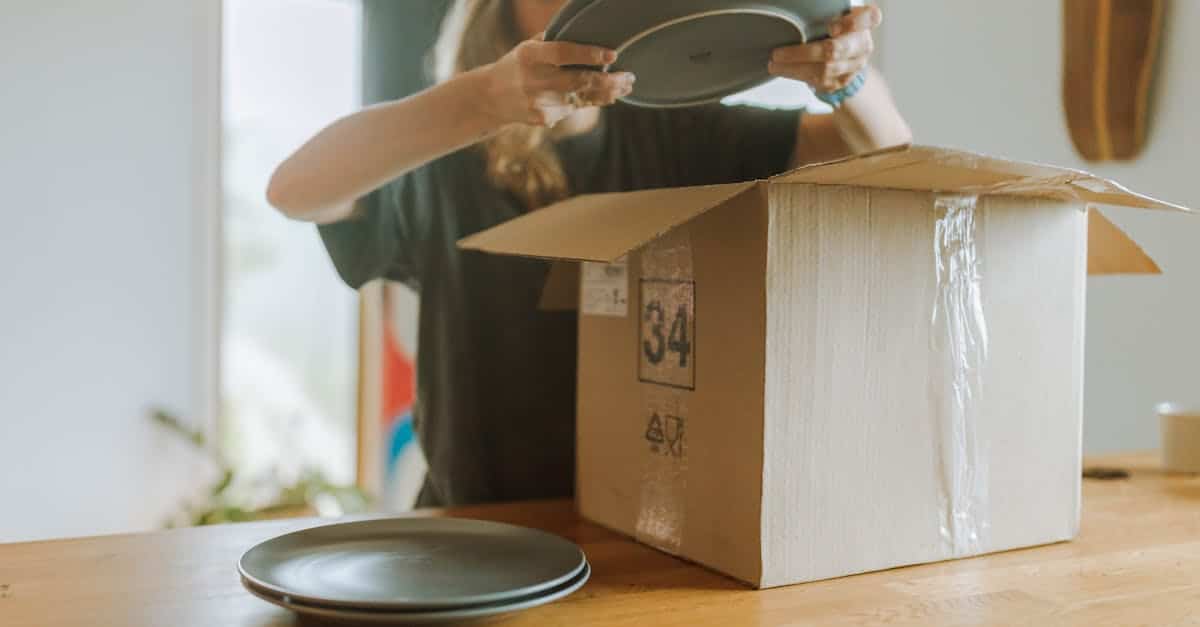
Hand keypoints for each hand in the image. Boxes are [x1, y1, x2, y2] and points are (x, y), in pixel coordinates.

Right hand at [481, 36, 635, 127]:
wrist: (491, 98)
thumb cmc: (518, 65)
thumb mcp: (529, 47)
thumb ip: (556, 41)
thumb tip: (592, 33)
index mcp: (529, 56)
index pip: (563, 53)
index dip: (589, 54)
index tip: (612, 53)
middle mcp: (533, 80)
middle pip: (579, 81)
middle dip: (609, 80)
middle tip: (629, 76)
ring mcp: (539, 102)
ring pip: (583, 98)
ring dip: (608, 92)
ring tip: (626, 85)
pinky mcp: (544, 118)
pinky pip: (576, 108)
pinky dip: (593, 101)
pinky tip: (608, 96)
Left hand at [768, 5, 881, 92]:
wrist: (845, 53)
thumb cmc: (834, 24)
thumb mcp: (835, 12)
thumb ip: (825, 8)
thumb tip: (794, 3)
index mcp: (865, 21)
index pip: (870, 18)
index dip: (850, 24)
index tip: (830, 27)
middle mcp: (863, 44)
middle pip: (835, 50)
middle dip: (802, 53)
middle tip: (777, 53)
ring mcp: (854, 66)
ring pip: (824, 70)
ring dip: (794, 68)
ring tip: (773, 64)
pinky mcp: (842, 81)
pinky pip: (819, 82)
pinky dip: (798, 75)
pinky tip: (783, 70)